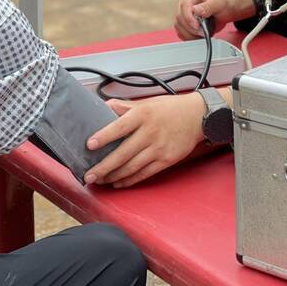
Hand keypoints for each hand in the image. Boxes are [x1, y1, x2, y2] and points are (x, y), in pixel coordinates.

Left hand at [84, 92, 204, 187]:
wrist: (198, 116)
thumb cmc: (169, 108)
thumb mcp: (146, 102)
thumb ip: (123, 106)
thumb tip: (103, 106)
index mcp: (143, 114)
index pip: (119, 127)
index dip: (104, 136)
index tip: (90, 145)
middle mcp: (150, 132)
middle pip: (123, 153)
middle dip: (103, 167)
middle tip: (89, 175)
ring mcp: (158, 148)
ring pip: (132, 167)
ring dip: (113, 176)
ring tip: (100, 180)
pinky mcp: (166, 160)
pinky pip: (144, 174)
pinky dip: (130, 180)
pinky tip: (118, 183)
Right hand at [174, 0, 254, 39]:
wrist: (225, 11)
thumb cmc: (223, 3)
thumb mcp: (219, 2)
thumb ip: (208, 6)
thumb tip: (195, 10)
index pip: (184, 4)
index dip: (188, 17)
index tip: (196, 25)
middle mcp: (185, 0)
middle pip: (180, 16)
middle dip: (191, 27)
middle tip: (203, 31)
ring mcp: (183, 11)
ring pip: (178, 25)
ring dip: (190, 33)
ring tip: (203, 32)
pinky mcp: (183, 21)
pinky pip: (181, 31)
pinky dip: (189, 36)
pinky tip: (198, 35)